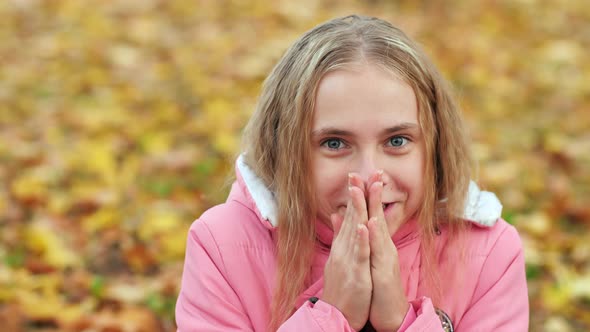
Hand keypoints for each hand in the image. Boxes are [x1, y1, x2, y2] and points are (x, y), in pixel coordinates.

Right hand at [322, 176, 371, 330]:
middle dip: (356, 195)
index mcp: (343, 245)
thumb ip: (340, 236)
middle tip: (359, 173)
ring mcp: (348, 260)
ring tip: (360, 190)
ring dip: (358, 210)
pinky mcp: (355, 273)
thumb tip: (338, 215)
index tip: (358, 176)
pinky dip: (361, 239)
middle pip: (351, 217)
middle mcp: (343, 249)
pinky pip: (359, 254)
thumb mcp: (339, 257)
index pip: (349, 215)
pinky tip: (363, 225)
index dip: (354, 196)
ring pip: (354, 231)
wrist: (335, 314)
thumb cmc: (340, 287)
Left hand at [366, 173, 407, 330]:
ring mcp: (385, 258)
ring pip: (379, 229)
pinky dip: (374, 237)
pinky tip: (370, 223)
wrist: (389, 313)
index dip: (367, 195)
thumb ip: (363, 240)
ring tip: (369, 187)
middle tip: (370, 170)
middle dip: (373, 193)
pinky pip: (378, 252)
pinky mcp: (384, 272)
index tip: (361, 175)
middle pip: (377, 215)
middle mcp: (384, 247)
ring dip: (373, 208)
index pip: (371, 214)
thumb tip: (355, 221)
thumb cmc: (378, 287)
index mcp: (377, 243)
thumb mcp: (369, 260)